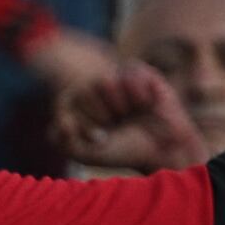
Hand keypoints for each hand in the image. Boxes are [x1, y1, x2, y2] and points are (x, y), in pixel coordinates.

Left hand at [56, 59, 203, 173]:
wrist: (162, 150)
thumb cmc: (124, 151)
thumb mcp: (86, 154)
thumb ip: (62, 142)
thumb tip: (63, 123)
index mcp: (77, 105)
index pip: (64, 102)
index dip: (81, 122)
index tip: (96, 137)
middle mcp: (94, 89)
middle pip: (84, 91)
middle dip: (101, 115)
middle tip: (117, 125)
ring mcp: (117, 79)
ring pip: (104, 81)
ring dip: (118, 105)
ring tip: (128, 114)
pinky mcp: (139, 73)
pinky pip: (129, 71)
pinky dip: (137, 91)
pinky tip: (144, 104)